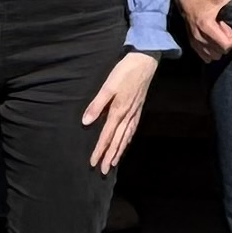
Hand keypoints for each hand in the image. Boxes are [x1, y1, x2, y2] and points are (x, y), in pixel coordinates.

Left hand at [82, 50, 158, 171]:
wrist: (145, 61)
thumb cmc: (125, 72)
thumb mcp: (107, 86)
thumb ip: (97, 105)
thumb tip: (86, 122)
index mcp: (118, 111)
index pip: (106, 135)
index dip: (99, 150)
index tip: (93, 162)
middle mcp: (127, 115)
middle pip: (117, 141)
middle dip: (110, 156)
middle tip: (103, 170)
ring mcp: (135, 113)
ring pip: (126, 137)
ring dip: (119, 151)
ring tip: (114, 163)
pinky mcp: (139, 109)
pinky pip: (133, 130)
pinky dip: (128, 140)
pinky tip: (126, 143)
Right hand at [178, 0, 231, 62]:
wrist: (188, 0)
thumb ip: (230, 2)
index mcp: (206, 26)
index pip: (225, 44)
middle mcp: (199, 36)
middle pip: (221, 51)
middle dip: (229, 42)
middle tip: (230, 31)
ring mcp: (195, 42)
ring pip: (214, 56)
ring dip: (221, 48)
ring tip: (222, 36)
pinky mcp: (192, 44)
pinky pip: (206, 57)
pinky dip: (213, 52)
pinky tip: (215, 41)